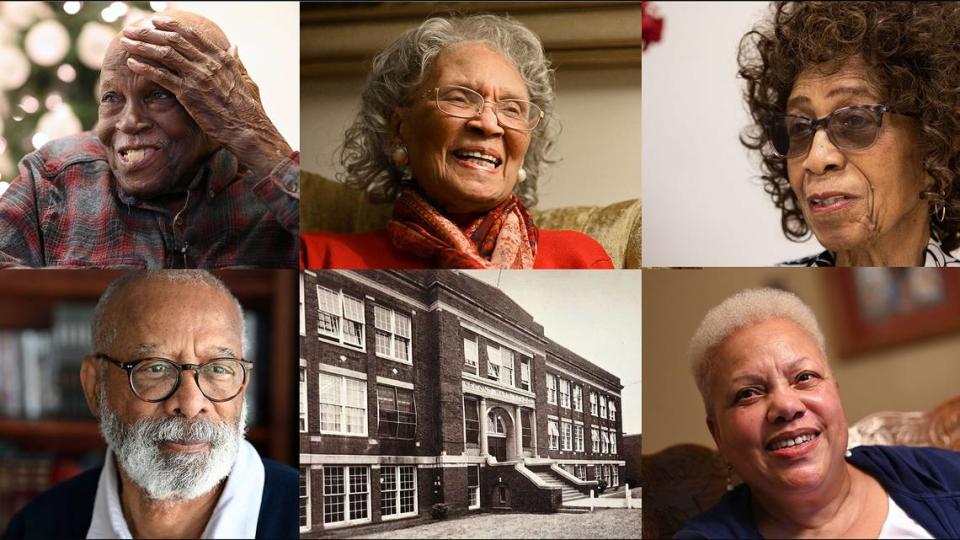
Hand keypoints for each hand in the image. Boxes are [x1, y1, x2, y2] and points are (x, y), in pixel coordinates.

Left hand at [120, 16, 291, 177]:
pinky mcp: (188, 93)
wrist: (247, 130)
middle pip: (174, 40)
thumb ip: (238, 63)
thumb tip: (235, 48)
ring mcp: (197, 77)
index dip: (172, 26)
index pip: (193, 35)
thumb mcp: (247, 80)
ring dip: (142, 46)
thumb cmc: (249, 110)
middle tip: (132, 30)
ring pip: (164, 54)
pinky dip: (145, 68)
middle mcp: (208, 64)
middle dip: (150, 33)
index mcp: (221, 59)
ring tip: (126, 42)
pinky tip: (132, 63)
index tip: (157, 21)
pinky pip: (162, 76)